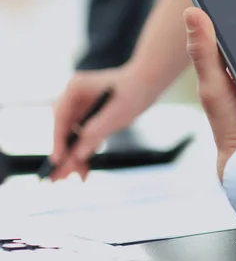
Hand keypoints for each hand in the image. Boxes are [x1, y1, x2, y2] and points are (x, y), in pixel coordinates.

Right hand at [50, 65, 159, 180]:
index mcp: (75, 88)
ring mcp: (82, 105)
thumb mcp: (116, 116)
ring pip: (72, 135)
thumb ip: (95, 134)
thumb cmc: (135, 92)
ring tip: (77, 177)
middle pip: (63, 129)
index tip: (58, 161)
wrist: (151, 82)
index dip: (58, 142)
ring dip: (74, 156)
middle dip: (65, 153)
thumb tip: (77, 155)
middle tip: (60, 178)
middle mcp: (74, 96)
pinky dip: (85, 150)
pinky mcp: (91, 114)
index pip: (60, 118)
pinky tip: (85, 169)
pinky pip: (83, 136)